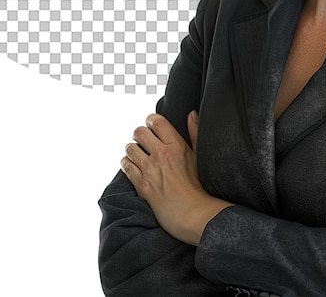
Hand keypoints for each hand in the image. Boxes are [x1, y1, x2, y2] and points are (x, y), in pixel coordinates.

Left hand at [121, 111, 230, 245]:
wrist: (191, 212)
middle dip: (140, 132)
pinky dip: (127, 162)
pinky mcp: (140, 184)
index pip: (157, 122)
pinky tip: (133, 164)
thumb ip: (194, 132)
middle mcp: (161, 155)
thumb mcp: (199, 155)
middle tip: (143, 137)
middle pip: (140, 132)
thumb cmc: (198, 184)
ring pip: (130, 148)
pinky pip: (126, 165)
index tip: (151, 122)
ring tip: (138, 151)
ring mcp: (149, 169)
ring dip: (132, 148)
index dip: (151, 119)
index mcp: (176, 146)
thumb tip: (191, 114)